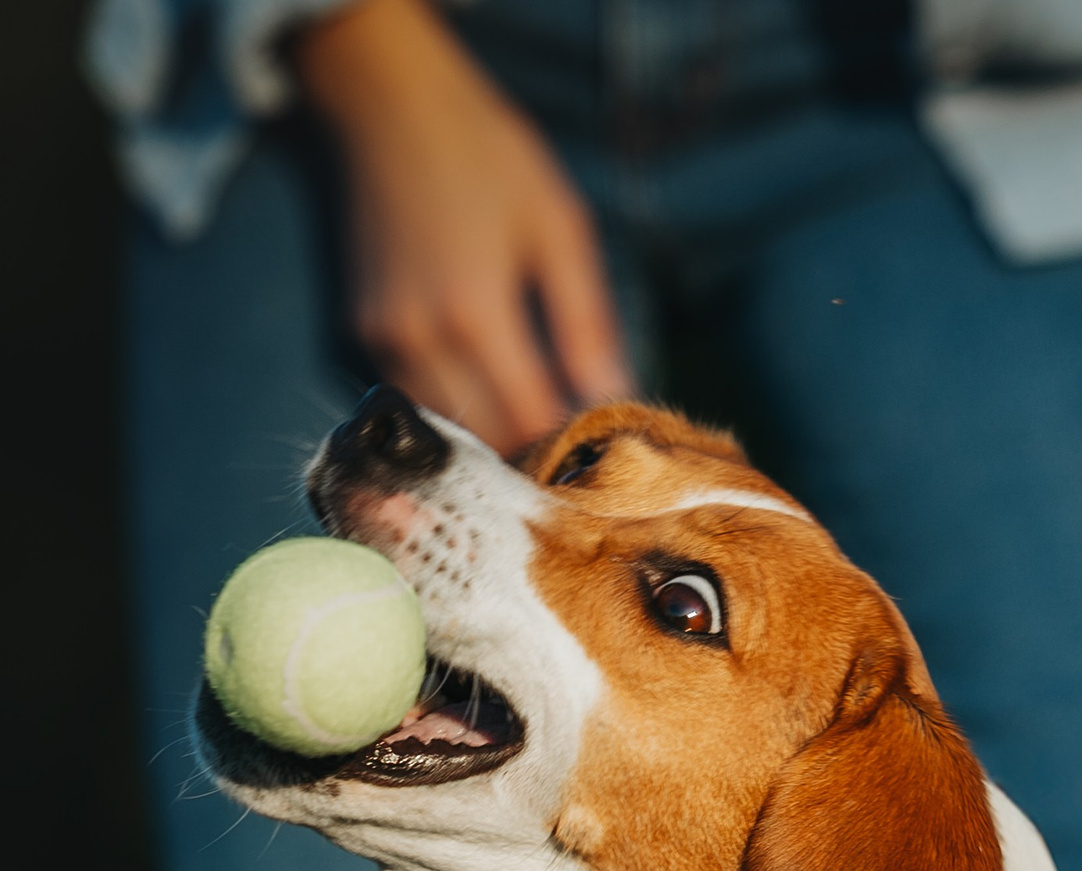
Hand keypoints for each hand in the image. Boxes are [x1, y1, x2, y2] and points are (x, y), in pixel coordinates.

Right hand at [294, 0, 633, 452]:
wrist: (387, 101)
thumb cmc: (486, 154)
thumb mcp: (559, 229)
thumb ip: (587, 324)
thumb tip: (619, 399)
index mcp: (475, 313)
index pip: (530, 424)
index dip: (568, 448)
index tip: (601, 454)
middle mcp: (420, 338)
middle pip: (486, 441)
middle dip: (533, 455)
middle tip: (573, 452)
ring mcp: (382, 340)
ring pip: (448, 431)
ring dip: (492, 442)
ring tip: (536, 431)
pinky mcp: (359, 334)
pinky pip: (416, 402)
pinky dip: (455, 414)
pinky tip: (489, 398)